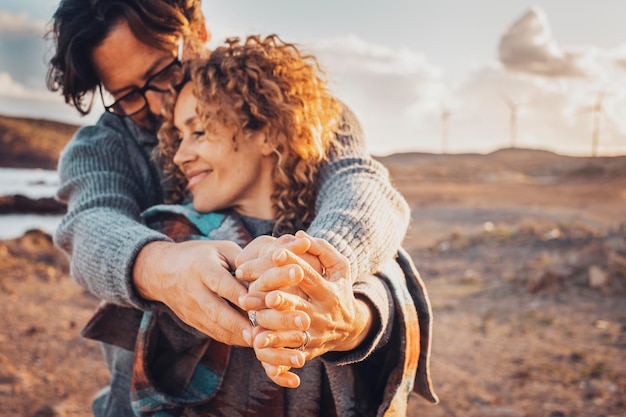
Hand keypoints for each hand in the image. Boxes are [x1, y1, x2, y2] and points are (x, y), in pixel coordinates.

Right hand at [133, 239, 251, 345]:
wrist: (162, 270)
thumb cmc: (199, 256)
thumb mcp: (220, 249)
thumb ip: (242, 262)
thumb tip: (265, 278)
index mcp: (201, 268)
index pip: (221, 283)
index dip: (239, 295)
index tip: (257, 304)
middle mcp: (194, 291)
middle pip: (216, 310)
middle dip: (238, 324)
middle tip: (259, 333)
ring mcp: (191, 309)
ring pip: (215, 327)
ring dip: (237, 336)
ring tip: (259, 341)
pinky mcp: (192, 321)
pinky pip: (213, 333)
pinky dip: (231, 338)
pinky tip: (249, 340)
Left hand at [238, 232, 372, 385]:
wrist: (350, 328)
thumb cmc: (338, 288)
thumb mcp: (339, 268)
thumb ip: (322, 249)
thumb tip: (300, 235)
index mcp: (330, 292)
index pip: (311, 276)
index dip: (294, 264)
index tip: (276, 253)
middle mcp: (323, 314)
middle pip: (300, 306)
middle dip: (283, 300)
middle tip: (266, 293)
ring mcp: (315, 334)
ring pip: (292, 331)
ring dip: (272, 324)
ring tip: (253, 315)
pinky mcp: (307, 350)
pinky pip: (289, 350)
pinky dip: (274, 347)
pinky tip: (256, 340)